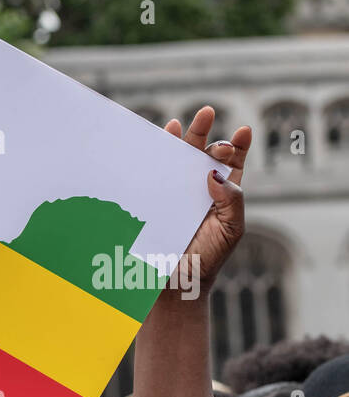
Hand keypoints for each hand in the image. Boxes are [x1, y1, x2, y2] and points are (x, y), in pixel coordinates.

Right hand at [164, 106, 249, 294]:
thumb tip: (214, 173)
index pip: (233, 162)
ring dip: (179, 139)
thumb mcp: (231, 229)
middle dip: (206, 134)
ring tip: (179, 123)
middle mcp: (199, 189)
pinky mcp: (154, 201)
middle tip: (206, 114)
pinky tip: (158, 142)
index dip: (238, 144)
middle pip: (204, 153)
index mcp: (223, 194)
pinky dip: (154, 158)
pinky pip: (154, 177)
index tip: (243, 131)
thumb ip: (231, 200)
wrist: (176, 283)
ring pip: (177, 160)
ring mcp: (175, 194)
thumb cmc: (208, 258)